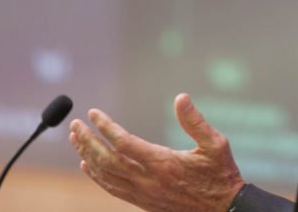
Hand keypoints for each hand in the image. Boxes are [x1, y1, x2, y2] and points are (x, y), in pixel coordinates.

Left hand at [69, 93, 244, 211]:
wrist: (223, 210)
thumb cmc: (221, 173)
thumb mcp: (216, 143)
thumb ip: (195, 121)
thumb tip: (181, 97)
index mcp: (164, 163)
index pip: (124, 143)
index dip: (105, 127)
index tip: (93, 113)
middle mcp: (149, 180)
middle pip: (107, 160)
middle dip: (88, 141)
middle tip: (74, 125)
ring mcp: (144, 194)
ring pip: (106, 176)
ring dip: (88, 156)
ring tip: (76, 139)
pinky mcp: (144, 202)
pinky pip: (113, 189)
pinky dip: (97, 177)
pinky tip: (88, 165)